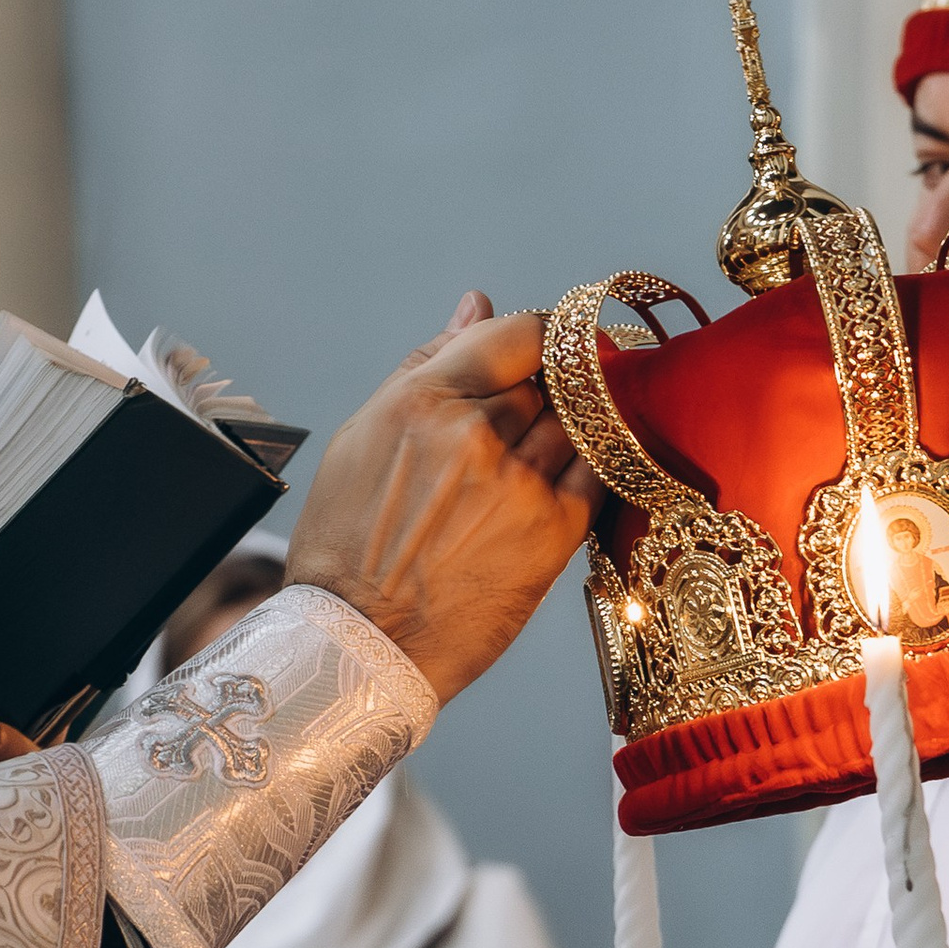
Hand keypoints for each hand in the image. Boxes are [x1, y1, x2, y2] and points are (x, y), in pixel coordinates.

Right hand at [287, 292, 600, 703]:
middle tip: (538, 421)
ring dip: (574, 430)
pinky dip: (593, 467)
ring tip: (541, 458)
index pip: (517, 335)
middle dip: (552, 393)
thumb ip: (428, 364)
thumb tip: (476, 304)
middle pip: (551, 382)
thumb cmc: (349, 543)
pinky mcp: (553, 532)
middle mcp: (475, 435)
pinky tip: (569, 480)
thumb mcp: (365, 436)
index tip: (550, 349)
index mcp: (422, 401)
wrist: (361, 643)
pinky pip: (598, 474)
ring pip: (579, 424)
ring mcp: (520, 483)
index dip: (545, 337)